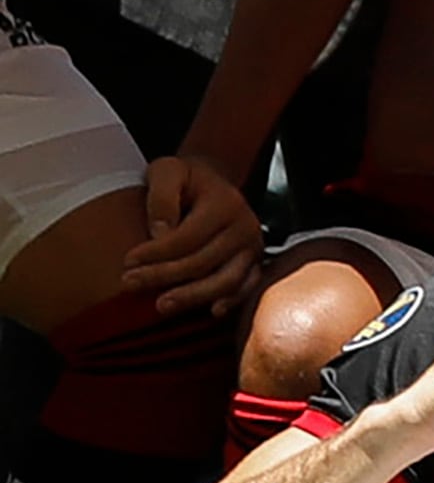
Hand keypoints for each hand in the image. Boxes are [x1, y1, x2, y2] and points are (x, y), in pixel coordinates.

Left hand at [120, 158, 260, 317]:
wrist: (216, 180)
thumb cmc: (187, 177)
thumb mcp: (168, 170)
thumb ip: (161, 198)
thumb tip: (159, 235)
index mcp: (225, 204)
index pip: (187, 237)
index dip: (156, 253)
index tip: (127, 262)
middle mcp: (245, 228)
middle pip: (203, 262)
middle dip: (165, 276)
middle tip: (131, 284)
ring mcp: (253, 248)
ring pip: (226, 280)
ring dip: (193, 296)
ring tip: (162, 305)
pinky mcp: (256, 262)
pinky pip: (247, 287)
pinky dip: (232, 301)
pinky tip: (212, 311)